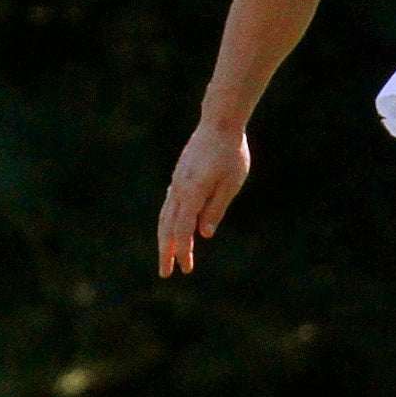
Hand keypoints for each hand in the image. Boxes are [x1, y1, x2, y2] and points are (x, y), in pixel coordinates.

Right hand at [157, 120, 250, 276]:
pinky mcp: (179, 176)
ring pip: (165, 215)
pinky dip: (167, 221)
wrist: (219, 123)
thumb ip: (215, 209)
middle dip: (166, 251)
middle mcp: (179, 189)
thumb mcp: (230, 184)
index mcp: (192, 193)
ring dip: (164, 237)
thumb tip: (203, 233)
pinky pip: (169, 203)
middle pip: (167, 226)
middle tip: (165, 273)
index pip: (182, 229)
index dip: (183, 251)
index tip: (185, 269)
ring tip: (166, 254)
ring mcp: (177, 182)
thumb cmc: (230, 153)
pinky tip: (170, 227)